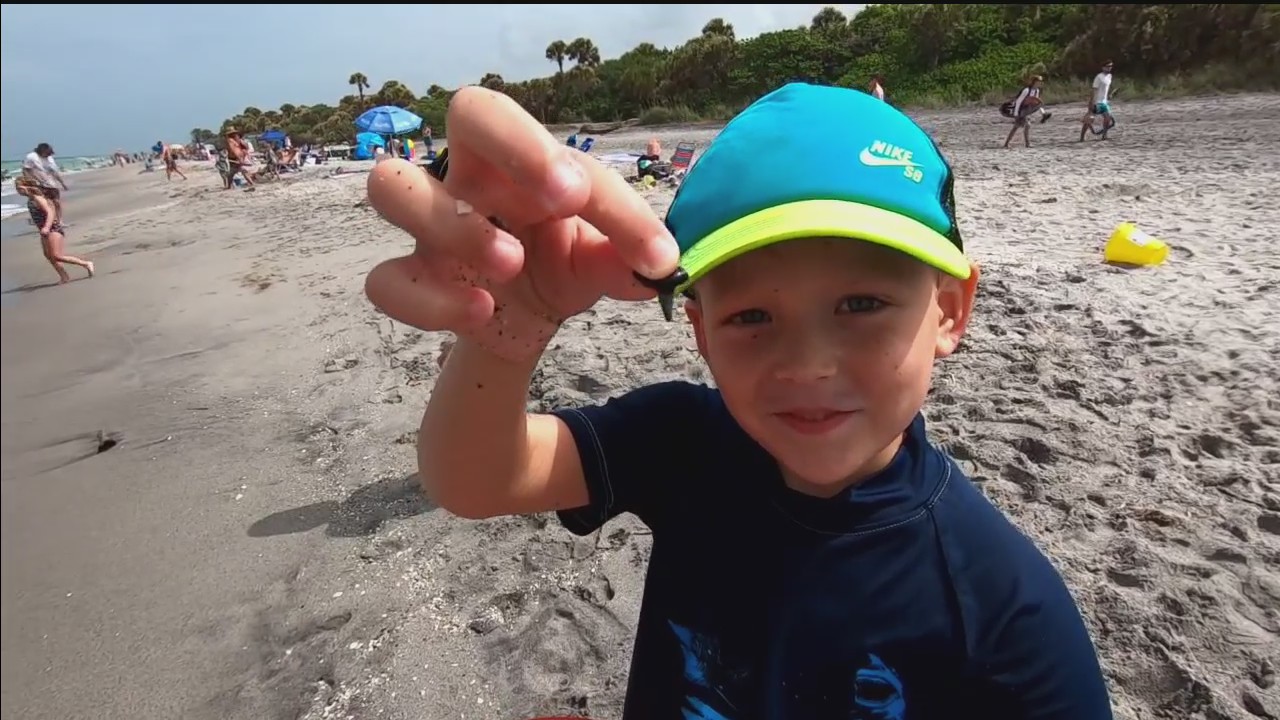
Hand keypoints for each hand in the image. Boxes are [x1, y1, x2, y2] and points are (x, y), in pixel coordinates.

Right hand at [363, 86, 679, 361]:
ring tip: (511, 263)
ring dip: (452, 222)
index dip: (591, 183)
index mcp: (525, 158)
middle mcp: (472, 174)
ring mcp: (429, 224)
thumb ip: (627, 258)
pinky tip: (480, 311)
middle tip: (564, 196)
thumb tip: (661, 266)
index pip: (560, 146)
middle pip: (467, 109)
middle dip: (515, 142)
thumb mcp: (601, 261)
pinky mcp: (410, 276)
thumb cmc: (562, 261)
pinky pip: (384, 280)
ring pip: (392, 185)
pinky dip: (429, 301)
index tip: (628, 230)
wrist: (526, 317)